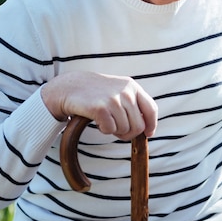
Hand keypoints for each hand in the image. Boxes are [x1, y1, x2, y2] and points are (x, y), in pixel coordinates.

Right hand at [41, 71, 157, 139]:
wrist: (69, 86)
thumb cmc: (96, 92)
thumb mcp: (118, 90)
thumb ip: (133, 103)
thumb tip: (145, 128)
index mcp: (132, 86)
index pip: (151, 109)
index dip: (152, 124)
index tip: (148, 134)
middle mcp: (126, 92)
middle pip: (138, 125)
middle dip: (129, 133)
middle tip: (117, 130)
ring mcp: (113, 99)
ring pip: (124, 129)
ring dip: (114, 130)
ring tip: (105, 120)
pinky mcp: (100, 108)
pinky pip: (110, 130)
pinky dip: (104, 130)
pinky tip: (97, 120)